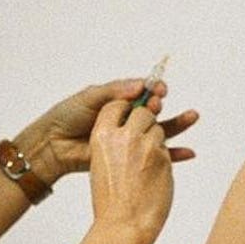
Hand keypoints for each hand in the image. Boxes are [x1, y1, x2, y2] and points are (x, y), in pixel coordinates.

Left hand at [13, 79, 197, 187]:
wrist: (53, 146)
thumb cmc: (67, 117)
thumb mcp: (89, 98)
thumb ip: (114, 92)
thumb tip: (139, 87)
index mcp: (117, 100)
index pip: (141, 92)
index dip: (153, 89)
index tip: (160, 89)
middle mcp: (126, 117)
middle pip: (153, 110)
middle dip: (159, 106)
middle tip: (157, 105)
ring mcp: (128, 137)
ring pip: (158, 130)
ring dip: (176, 124)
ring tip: (192, 117)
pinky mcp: (128, 156)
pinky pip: (154, 154)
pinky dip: (172, 153)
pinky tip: (188, 152)